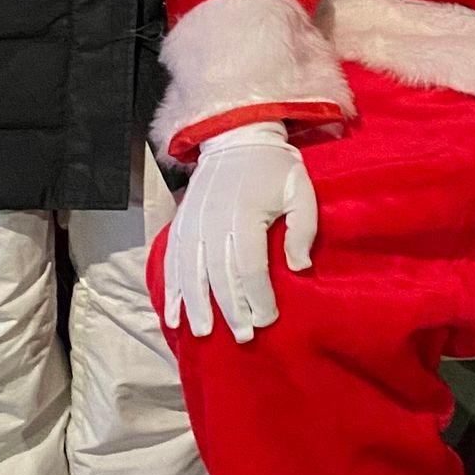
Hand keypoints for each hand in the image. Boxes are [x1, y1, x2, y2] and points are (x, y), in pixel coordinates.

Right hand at [162, 123, 317, 343]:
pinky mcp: (180, 224)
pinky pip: (172, 261)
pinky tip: (173, 314)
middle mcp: (213, 221)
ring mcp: (192, 223)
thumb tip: (300, 267)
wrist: (236, 137)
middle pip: (219, 276)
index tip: (267, 320)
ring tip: (204, 332)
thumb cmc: (275, 169)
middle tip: (243, 336)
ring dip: (197, 306)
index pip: (249, 267)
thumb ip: (303, 228)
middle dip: (231, 310)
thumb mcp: (301, 190)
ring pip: (190, 273)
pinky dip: (170, 289)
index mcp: (245, 215)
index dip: (258, 297)